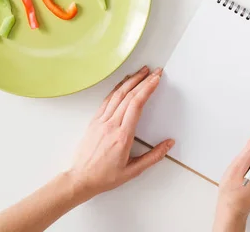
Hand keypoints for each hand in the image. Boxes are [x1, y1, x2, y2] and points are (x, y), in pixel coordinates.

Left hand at [68, 66, 173, 201]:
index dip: (147, 89)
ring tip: (141, 72)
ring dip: (130, 80)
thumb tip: (168, 144)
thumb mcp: (134, 171)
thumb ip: (153, 156)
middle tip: (154, 71)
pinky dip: (117, 88)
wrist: (80, 179)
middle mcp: (111, 125)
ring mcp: (101, 121)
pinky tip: (123, 83)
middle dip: (143, 80)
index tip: (156, 79)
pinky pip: (107, 100)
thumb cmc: (105, 176)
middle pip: (129, 96)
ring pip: (117, 95)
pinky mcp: (94, 121)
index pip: (136, 105)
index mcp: (122, 136)